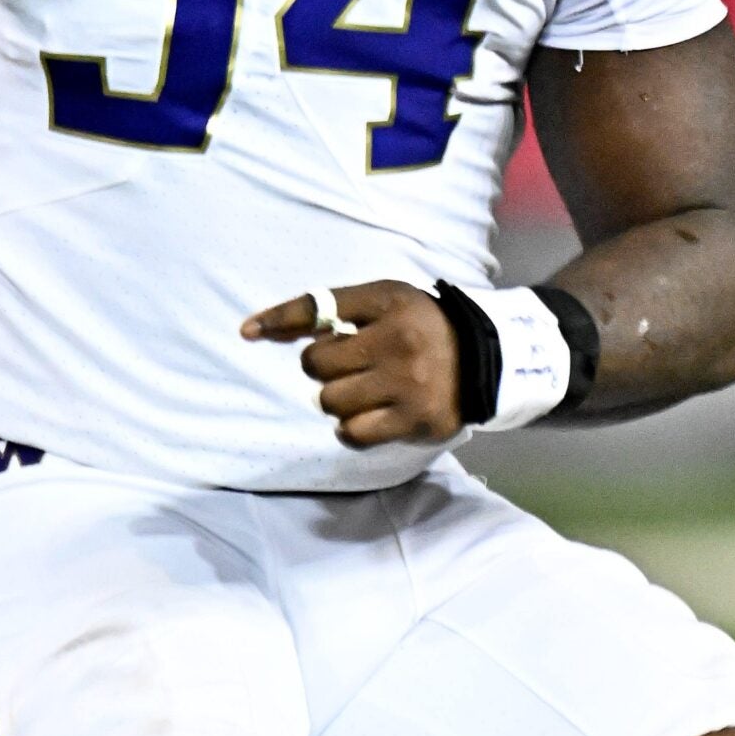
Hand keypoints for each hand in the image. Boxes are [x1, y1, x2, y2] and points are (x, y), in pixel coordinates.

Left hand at [240, 280, 462, 448]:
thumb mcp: (382, 302)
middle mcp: (397, 341)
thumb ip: (326, 310)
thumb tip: (255, 329)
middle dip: (324, 367)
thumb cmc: (419, 327)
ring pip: (331, 401)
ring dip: (338, 400)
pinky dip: (351, 428)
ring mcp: (407, 383)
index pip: (319, 306)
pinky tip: (369, 415)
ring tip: (364, 391)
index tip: (248, 331)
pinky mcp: (414, 420)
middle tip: (351, 366)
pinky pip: (353, 433)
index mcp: (387, 302)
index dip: (279, 318)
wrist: (486, 359)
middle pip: (317, 363)